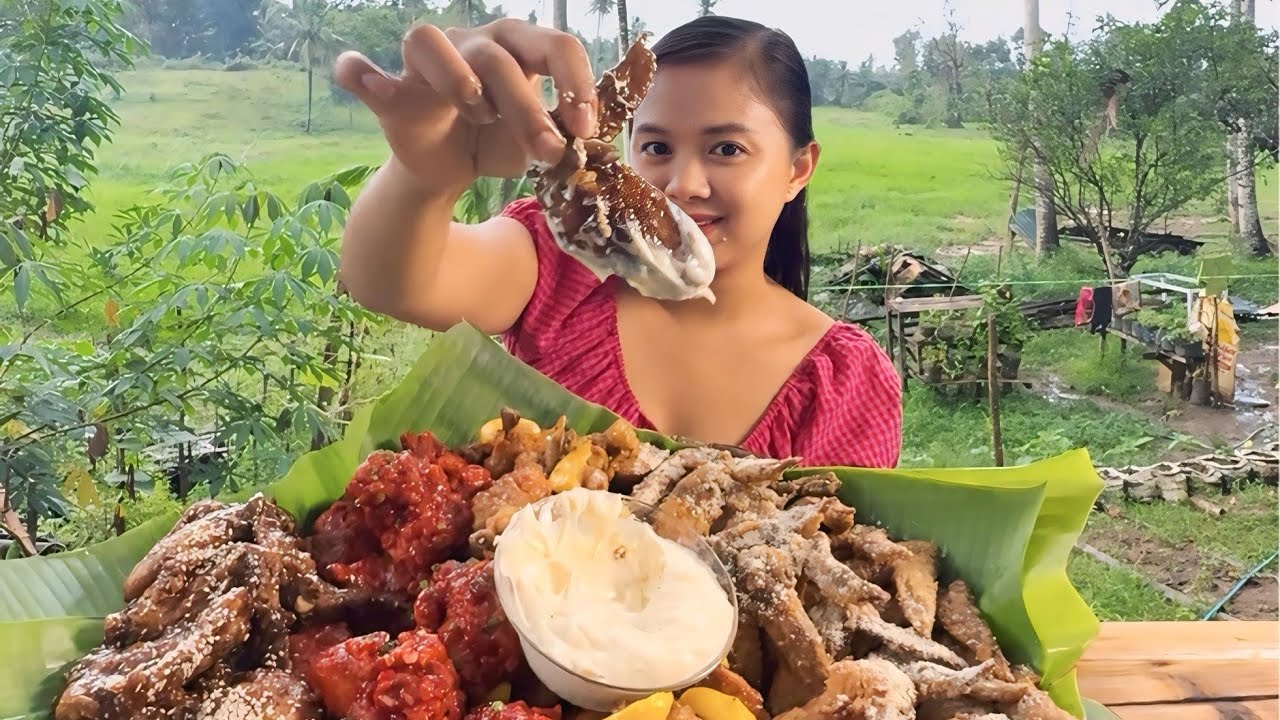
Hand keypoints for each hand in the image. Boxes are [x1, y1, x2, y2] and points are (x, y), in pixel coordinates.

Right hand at [333, 18, 598, 192]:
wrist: (451, 168)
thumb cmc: (497, 141)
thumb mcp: (531, 143)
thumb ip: (551, 136)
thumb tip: (568, 139)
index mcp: (516, 47)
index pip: (553, 45)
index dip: (574, 83)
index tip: (585, 129)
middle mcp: (472, 42)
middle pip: (497, 55)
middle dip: (527, 108)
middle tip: (548, 151)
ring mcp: (426, 62)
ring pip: (431, 44)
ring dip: (458, 81)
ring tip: (478, 116)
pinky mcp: (390, 92)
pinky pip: (360, 71)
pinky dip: (359, 72)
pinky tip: (363, 81)